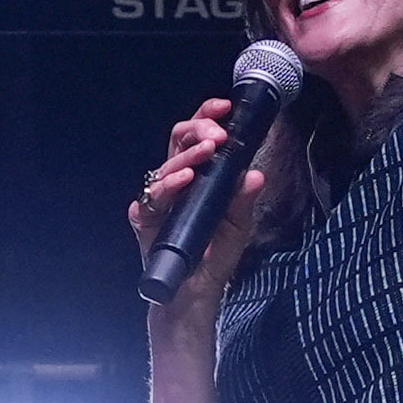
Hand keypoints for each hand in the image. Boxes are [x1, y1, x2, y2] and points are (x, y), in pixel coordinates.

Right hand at [129, 97, 281, 316]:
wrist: (195, 295)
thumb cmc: (214, 258)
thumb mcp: (238, 227)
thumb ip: (244, 200)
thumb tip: (256, 173)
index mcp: (198, 176)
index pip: (199, 137)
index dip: (207, 116)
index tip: (225, 107)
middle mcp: (176, 182)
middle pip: (178, 141)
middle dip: (197, 129)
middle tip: (217, 133)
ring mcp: (159, 200)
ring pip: (167, 165)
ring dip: (189, 155)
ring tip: (208, 151)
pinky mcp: (145, 220)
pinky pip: (151, 198)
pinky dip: (168, 186)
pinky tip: (185, 179)